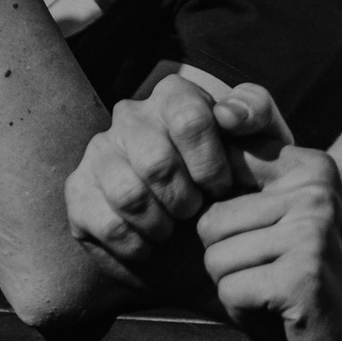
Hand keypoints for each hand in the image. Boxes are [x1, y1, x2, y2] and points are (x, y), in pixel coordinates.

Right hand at [65, 77, 287, 270]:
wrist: (207, 230)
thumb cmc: (239, 177)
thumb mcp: (263, 143)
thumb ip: (256, 112)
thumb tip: (228, 113)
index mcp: (174, 96)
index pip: (188, 118)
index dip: (210, 162)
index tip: (222, 188)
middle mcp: (131, 116)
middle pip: (155, 161)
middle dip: (186, 199)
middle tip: (196, 212)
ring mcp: (100, 152)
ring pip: (127, 194)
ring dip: (161, 223)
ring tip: (174, 228)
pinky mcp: (78, 191)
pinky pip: (105, 223)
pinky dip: (136, 245)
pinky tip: (151, 245)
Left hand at [197, 147, 341, 340]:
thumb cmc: (312, 272)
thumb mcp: (290, 215)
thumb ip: (251, 184)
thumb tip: (201, 157)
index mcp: (310, 168)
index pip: (228, 163)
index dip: (221, 209)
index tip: (252, 232)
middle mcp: (314, 192)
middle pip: (211, 222)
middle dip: (226, 259)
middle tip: (269, 274)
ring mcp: (311, 232)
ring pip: (216, 259)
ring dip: (235, 288)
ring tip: (274, 292)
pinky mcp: (302, 276)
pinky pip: (230, 290)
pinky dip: (243, 312)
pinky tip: (278, 311)